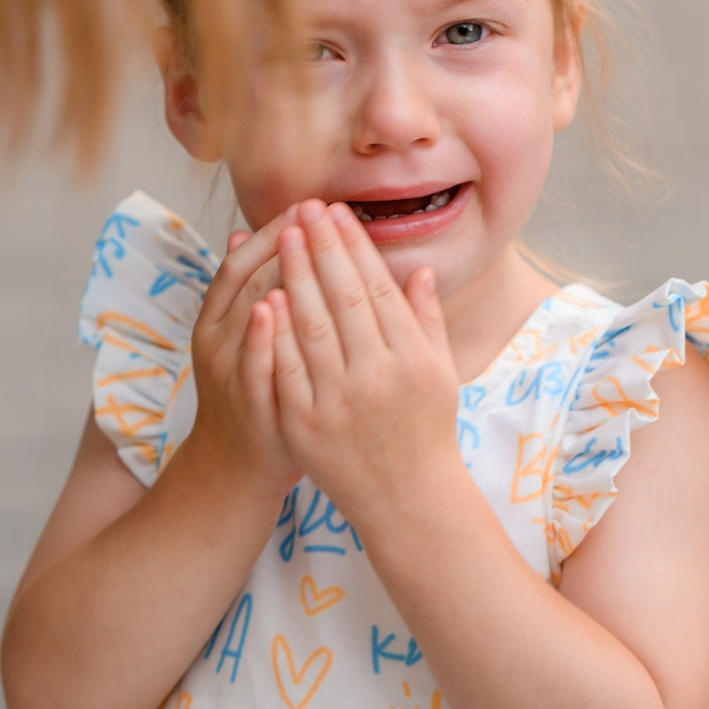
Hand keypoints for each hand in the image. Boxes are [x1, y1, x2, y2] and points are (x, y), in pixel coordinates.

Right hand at [176, 210, 298, 493]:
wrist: (237, 466)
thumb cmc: (257, 390)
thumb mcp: (247, 337)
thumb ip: (251, 290)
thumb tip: (244, 232)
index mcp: (218, 320)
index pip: (242, 263)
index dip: (271, 231)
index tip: (307, 205)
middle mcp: (217, 340)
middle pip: (245, 281)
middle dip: (279, 244)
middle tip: (311, 211)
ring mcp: (229, 371)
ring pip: (246, 315)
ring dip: (271, 277)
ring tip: (296, 242)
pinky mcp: (247, 402)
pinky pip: (253, 364)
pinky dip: (260, 336)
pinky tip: (276, 307)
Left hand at [264, 201, 459, 521]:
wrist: (409, 501)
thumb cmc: (427, 432)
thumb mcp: (441, 374)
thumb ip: (428, 320)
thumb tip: (420, 270)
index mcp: (413, 357)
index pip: (380, 288)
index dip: (356, 247)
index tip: (339, 213)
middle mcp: (379, 374)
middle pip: (345, 297)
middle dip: (324, 247)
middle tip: (306, 207)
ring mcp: (341, 400)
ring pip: (314, 325)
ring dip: (297, 275)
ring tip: (284, 236)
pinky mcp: (308, 423)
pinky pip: (288, 368)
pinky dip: (277, 332)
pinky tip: (267, 296)